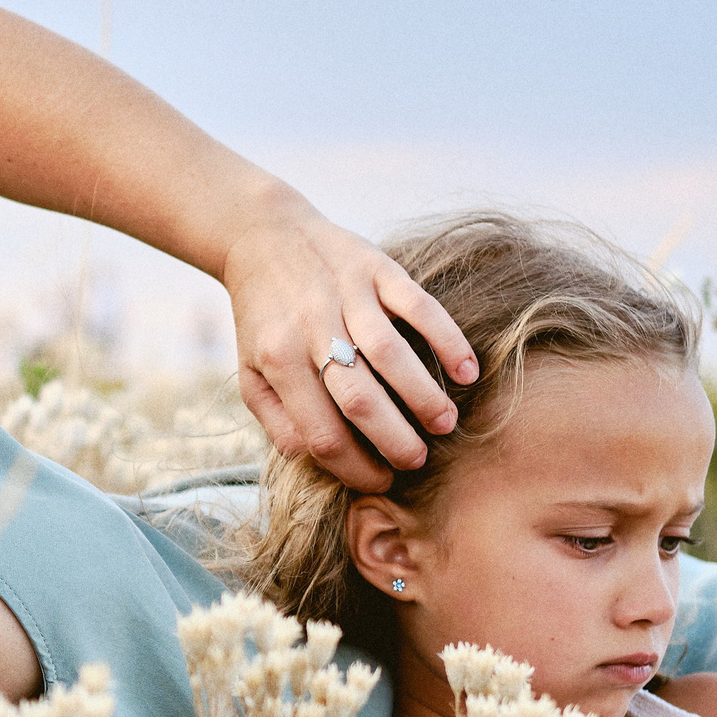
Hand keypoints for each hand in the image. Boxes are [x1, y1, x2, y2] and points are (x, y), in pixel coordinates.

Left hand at [221, 202, 477, 491]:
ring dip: (423, 395)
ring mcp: (346, 295)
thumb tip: (316, 458)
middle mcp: (311, 328)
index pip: (321, 433)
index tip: (379, 480)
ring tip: (444, 424)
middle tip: (418, 459)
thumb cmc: (263, 318)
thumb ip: (278, 420)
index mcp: (278, 362)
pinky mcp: (375, 268)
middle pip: (358, 399)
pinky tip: (466, 370)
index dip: (354, 466)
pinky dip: (445, 339)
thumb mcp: (251, 372)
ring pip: (390, 354)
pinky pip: (417, 306)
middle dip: (394, 439)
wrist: (264, 237)